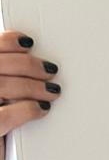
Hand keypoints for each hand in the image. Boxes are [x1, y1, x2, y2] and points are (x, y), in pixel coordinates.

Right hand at [0, 29, 60, 159]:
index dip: (5, 42)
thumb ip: (3, 86)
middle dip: (26, 64)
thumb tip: (27, 63)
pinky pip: (2, 116)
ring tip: (51, 91)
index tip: (28, 42)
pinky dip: (26, 110)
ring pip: (0, 86)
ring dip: (33, 86)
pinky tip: (40, 111)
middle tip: (49, 70)